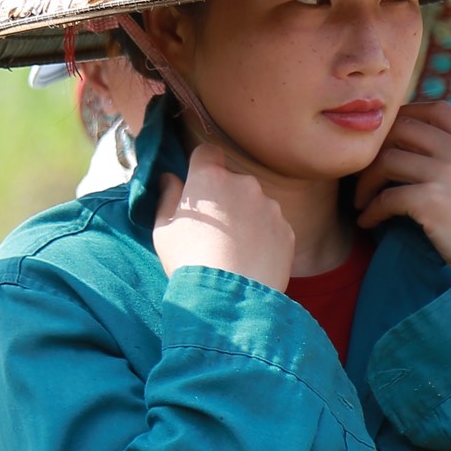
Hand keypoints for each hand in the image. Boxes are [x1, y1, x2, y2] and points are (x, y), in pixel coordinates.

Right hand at [153, 144, 294, 290]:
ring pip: (254, 202)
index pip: (206, 152)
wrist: (231, 298)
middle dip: (223, 195)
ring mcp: (270, 206)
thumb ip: (167, 197)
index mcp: (210, 178)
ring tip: (232, 246)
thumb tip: (170, 178)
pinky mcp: (287, 229)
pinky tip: (249, 256)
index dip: (200, 165)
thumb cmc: (189, 261)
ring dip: (244, 214)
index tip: (196, 184)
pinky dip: (262, 234)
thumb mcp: (163, 230)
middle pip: (232, 179)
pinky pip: (271, 224)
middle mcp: (244, 184)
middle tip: (212, 225)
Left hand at [355, 103, 450, 276]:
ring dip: (365, 182)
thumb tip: (416, 139)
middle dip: (375, 150)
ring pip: (386, 161)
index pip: (436, 109)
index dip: (404, 115)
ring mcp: (448, 174)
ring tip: (362, 201)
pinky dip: (370, 211)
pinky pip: (385, 197)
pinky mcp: (431, 200)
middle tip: (363, 172)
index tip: (384, 137)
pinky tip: (368, 221)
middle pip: (402, 129)